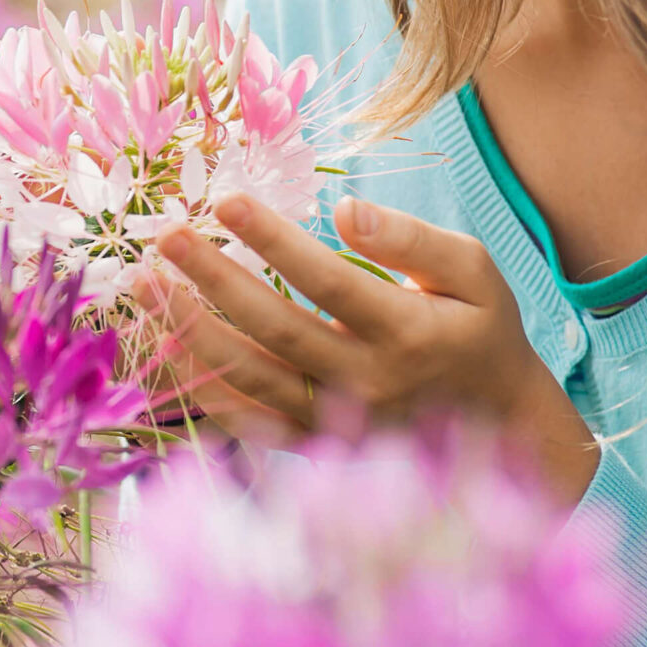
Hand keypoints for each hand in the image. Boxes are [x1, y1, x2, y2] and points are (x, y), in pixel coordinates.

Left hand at [149, 192, 600, 506]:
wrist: (501, 424)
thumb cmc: (479, 329)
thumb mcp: (474, 271)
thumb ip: (413, 238)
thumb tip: (346, 210)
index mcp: (407, 330)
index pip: (328, 280)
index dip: (274, 241)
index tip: (226, 200)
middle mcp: (367, 381)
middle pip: (275, 328)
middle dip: (213, 280)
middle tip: (165, 235)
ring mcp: (338, 420)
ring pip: (251, 379)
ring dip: (190, 332)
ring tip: (145, 286)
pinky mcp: (318, 445)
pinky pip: (249, 423)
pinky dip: (203, 390)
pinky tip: (164, 348)